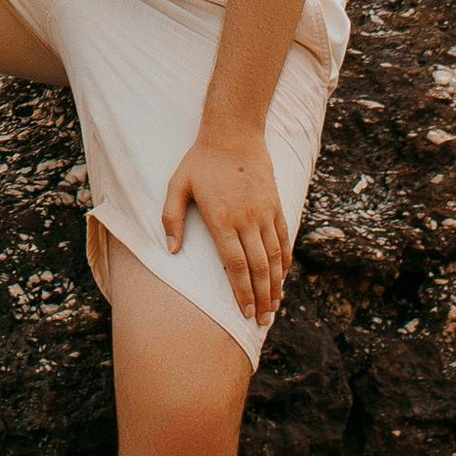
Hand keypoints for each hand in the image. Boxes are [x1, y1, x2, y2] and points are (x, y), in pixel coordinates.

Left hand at [163, 128, 290, 322]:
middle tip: (263, 321)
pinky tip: (283, 277)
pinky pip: (284, 239)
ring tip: (275, 307)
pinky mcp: (276, 206)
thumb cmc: (200, 161)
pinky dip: (285, 262)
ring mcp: (264, 213)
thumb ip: (172, 218)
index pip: (235, 265)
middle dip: (262, 298)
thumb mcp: (177, 185)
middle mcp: (246, 220)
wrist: (232, 134)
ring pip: (274, 258)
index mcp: (221, 219)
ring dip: (276, 285)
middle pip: (258, 268)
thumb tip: (171, 250)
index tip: (245, 313)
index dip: (242, 292)